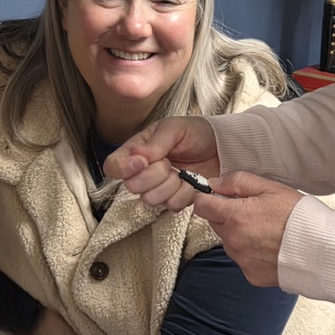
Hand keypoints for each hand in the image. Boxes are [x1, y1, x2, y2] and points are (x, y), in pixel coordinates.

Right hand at [104, 116, 219, 211]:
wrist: (222, 147)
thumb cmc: (196, 133)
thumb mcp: (175, 128)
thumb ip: (156, 142)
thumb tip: (138, 156)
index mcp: (136, 151)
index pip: (113, 166)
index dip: (123, 168)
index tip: (143, 162)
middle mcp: (142, 172)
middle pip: (132, 186)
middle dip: (154, 176)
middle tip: (170, 163)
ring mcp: (158, 189)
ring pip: (151, 200)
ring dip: (171, 185)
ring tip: (183, 172)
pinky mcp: (175, 200)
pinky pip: (171, 206)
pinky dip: (184, 194)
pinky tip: (191, 182)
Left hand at [192, 171, 302, 286]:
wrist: (321, 250)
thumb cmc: (299, 216)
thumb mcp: (270, 187)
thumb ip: (238, 182)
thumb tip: (215, 183)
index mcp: (235, 216)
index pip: (201, 205)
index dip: (208, 197)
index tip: (218, 196)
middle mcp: (233, 241)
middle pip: (215, 223)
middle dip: (227, 215)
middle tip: (253, 212)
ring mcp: (241, 260)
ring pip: (228, 242)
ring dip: (238, 234)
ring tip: (265, 230)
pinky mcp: (251, 275)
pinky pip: (242, 260)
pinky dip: (251, 253)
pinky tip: (269, 247)